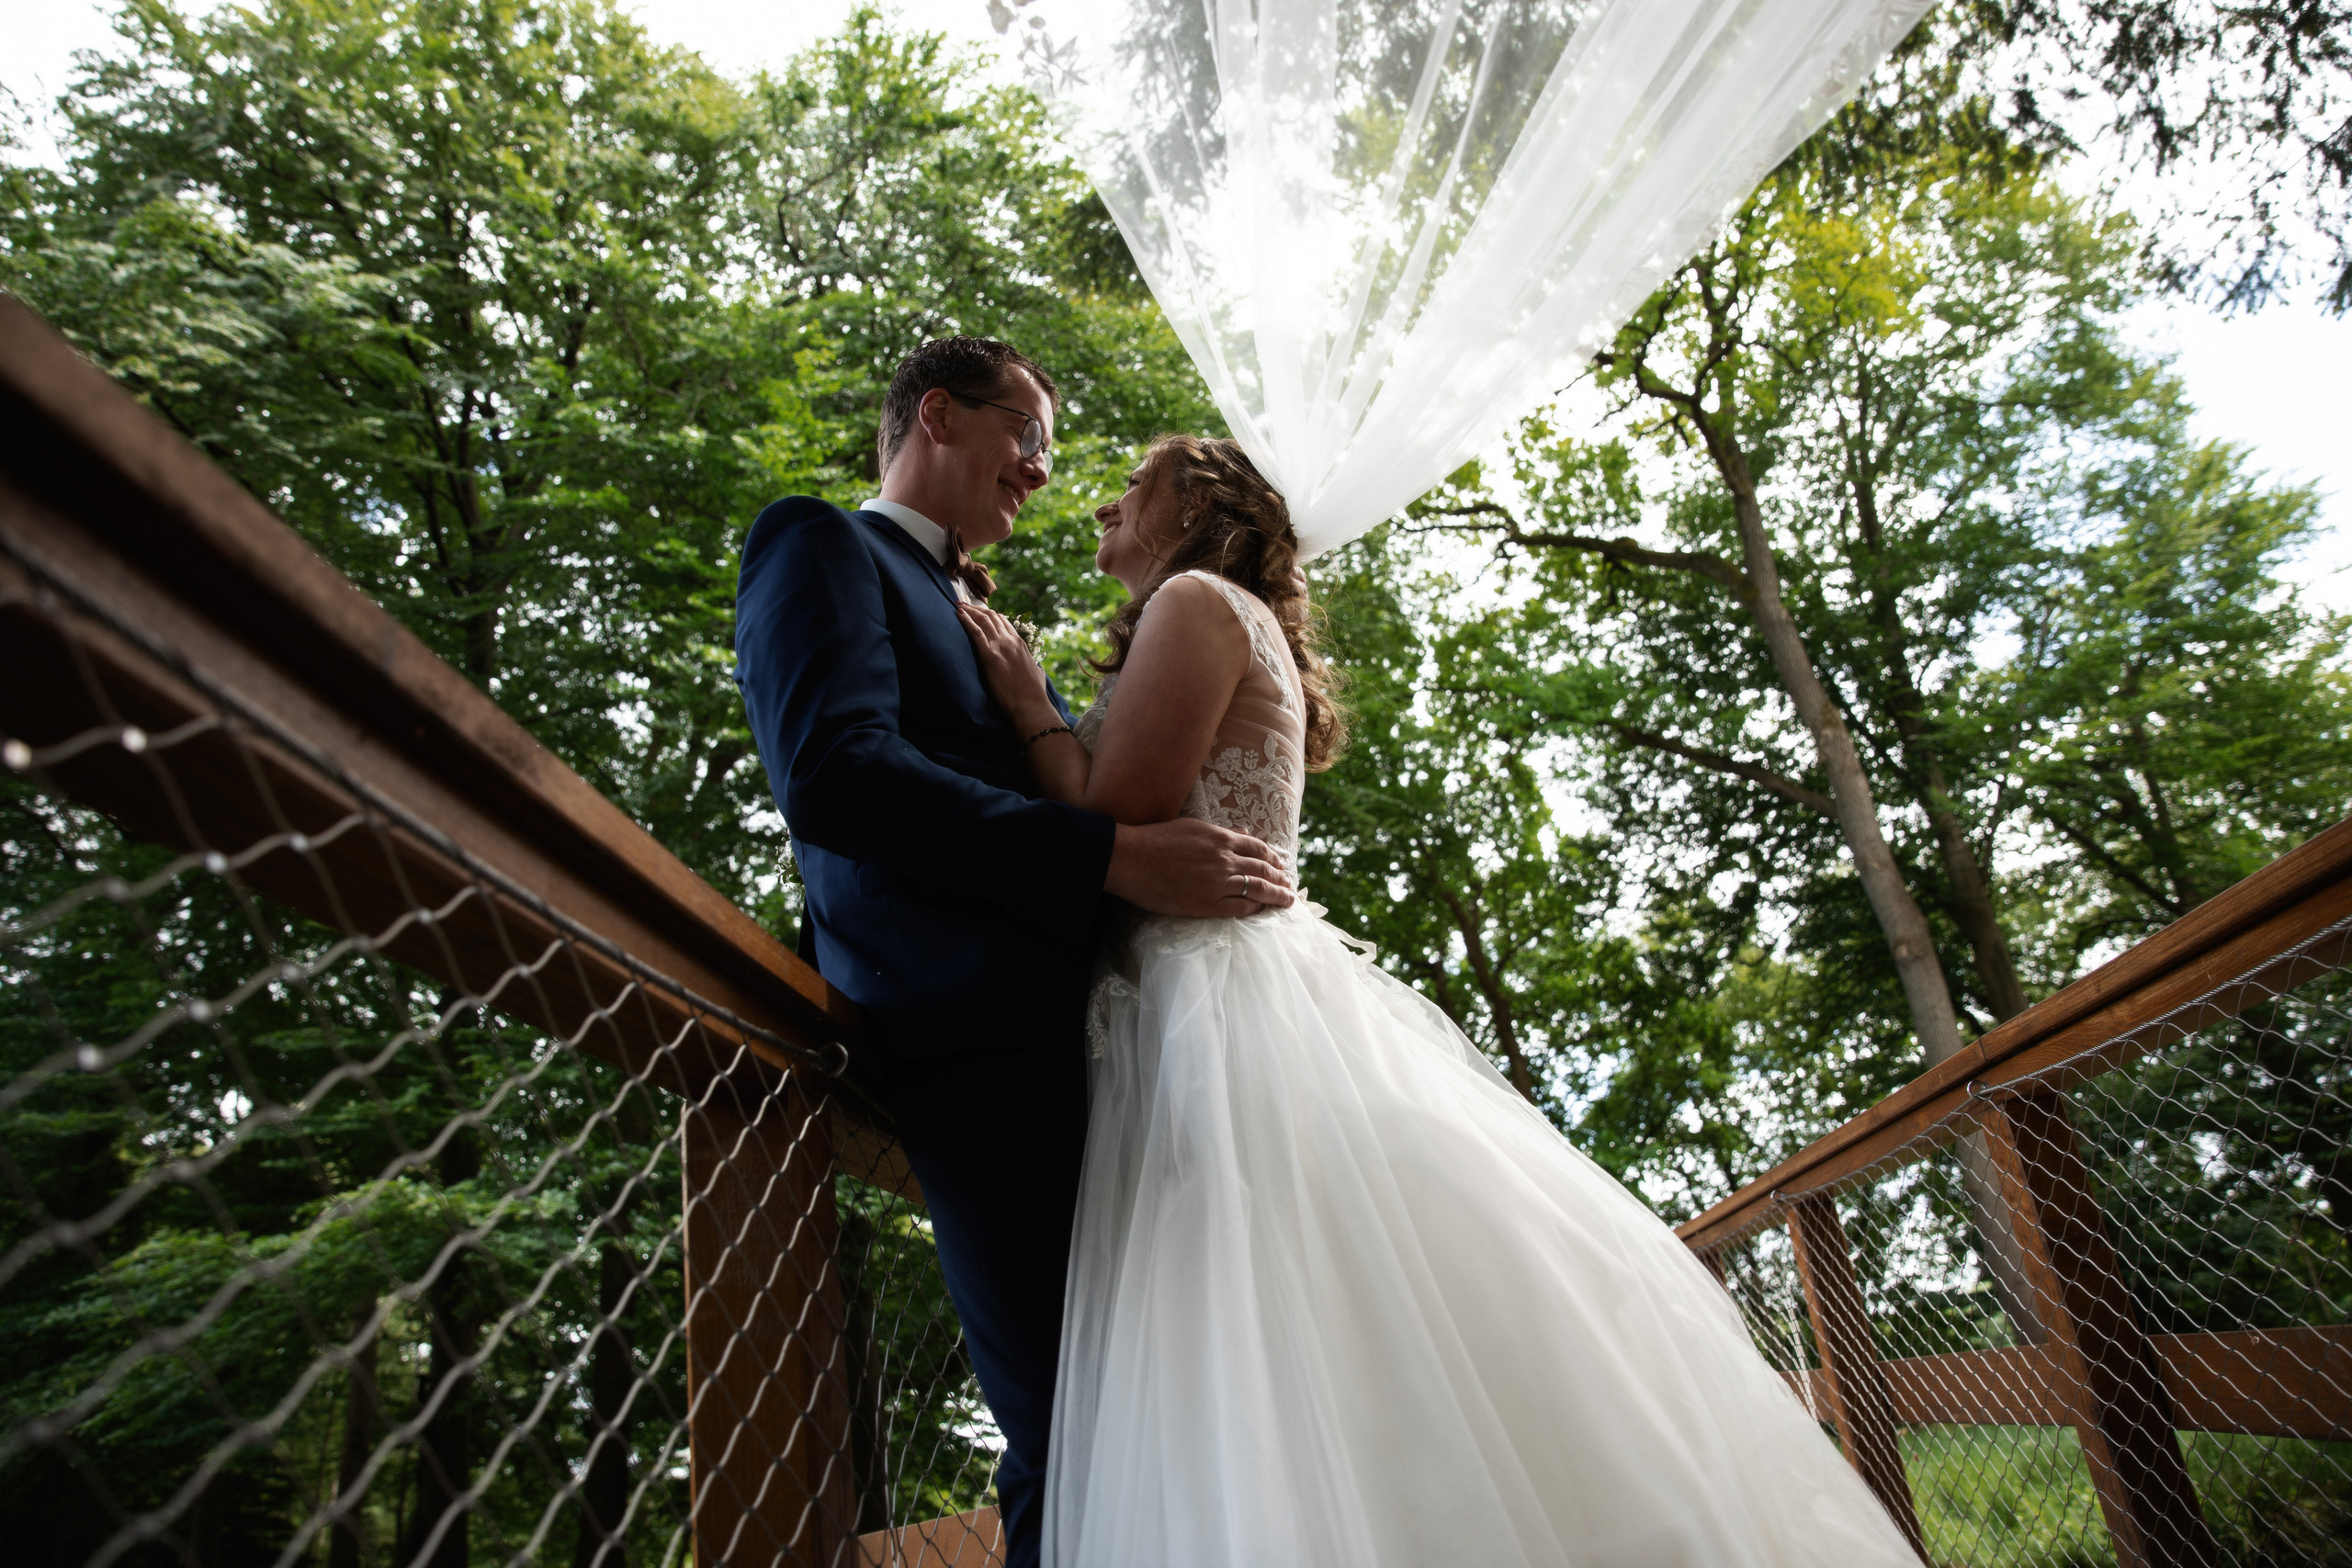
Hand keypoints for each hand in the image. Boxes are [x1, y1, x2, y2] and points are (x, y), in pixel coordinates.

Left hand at [957, 602, 1055, 724]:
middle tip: (965, 603)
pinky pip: (975, 632)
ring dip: (969, 610)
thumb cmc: (1034, 694)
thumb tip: (1036, 668)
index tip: (981, 612)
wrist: (1029, 705)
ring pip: (983, 620)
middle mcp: (1011, 641)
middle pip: (991, 617)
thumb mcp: (1037, 674)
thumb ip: (1034, 666)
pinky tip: (958, 613)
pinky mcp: (989, 655)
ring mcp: (1000, 646)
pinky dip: (966, 620)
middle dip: (977, 608)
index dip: (991, 615)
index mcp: (1021, 644)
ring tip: (959, 604)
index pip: (1004, 622)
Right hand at [1106, 819, 1296, 917]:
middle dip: (1280, 878)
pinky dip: (1255, 910)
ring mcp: (1217, 883)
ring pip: (1257, 889)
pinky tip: (1263, 911)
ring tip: (1287, 900)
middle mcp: (1225, 859)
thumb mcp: (1192, 827)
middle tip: (1289, 886)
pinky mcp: (1207, 904)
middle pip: (1263, 869)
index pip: (1259, 848)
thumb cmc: (1155, 840)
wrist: (1131, 859)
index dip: (1273, 858)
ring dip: (1276, 896)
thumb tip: (1244, 831)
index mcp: (1221, 839)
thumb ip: (1221, 832)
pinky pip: (1240, 909)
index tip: (1280, 865)